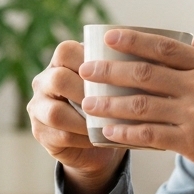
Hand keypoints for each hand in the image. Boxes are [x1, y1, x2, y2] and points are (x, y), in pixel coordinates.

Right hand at [28, 40, 125, 193]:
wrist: (99, 142)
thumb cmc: (112, 105)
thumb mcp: (116, 84)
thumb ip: (124, 69)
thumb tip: (155, 56)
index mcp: (61, 62)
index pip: (66, 51)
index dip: (89, 61)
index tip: (115, 73)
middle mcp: (44, 81)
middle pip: (58, 79)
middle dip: (87, 92)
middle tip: (112, 102)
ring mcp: (38, 107)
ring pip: (55, 112)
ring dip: (85, 120)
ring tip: (106, 124)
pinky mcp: (40, 132)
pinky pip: (61, 135)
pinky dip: (84, 138)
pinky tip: (100, 138)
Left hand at [79, 29, 193, 186]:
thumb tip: (189, 43)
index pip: (165, 47)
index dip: (133, 40)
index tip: (109, 36)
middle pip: (145, 73)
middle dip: (110, 70)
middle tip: (86, 69)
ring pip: (141, 104)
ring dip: (110, 103)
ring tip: (88, 102)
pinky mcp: (192, 142)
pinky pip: (149, 135)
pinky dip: (125, 132)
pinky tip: (108, 131)